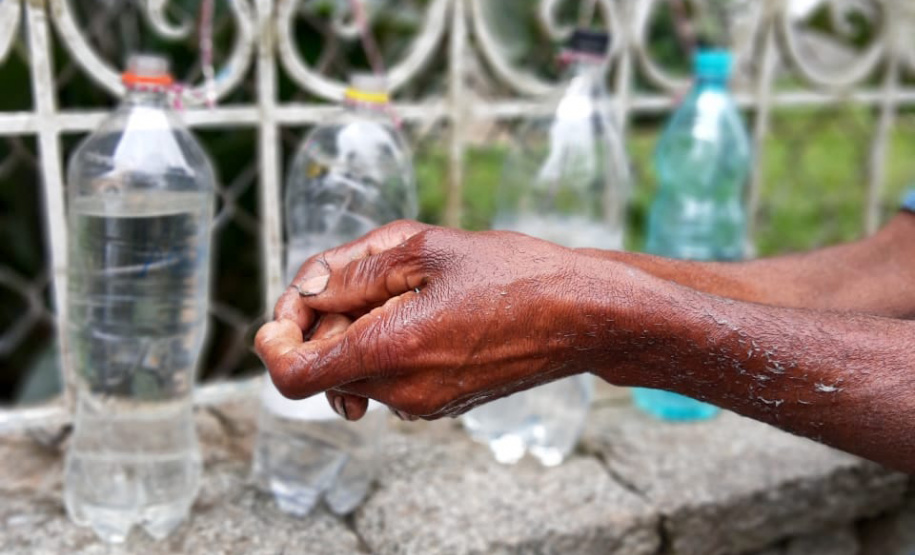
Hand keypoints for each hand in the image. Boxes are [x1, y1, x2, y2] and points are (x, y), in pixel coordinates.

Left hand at [255, 220, 631, 419]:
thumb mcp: (424, 249)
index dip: (275, 342)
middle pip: (324, 365)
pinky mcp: (441, 402)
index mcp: (390, 350)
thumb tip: (307, 292)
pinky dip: (386, 342)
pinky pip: (390, 375)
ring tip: (406, 283)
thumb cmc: (512, 273)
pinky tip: (426, 308)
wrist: (579, 314)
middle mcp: (401, 391)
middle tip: (362, 270)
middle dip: (325, 318)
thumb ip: (352, 273)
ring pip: (356, 368)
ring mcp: (423, 403)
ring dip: (359, 327)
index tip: (281, 316)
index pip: (294, 374)